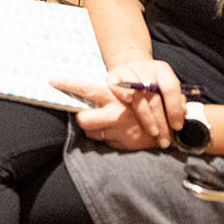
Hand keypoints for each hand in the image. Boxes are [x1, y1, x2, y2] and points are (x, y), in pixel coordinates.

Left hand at [53, 59, 184, 150]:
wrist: (172, 128)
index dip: (67, 84)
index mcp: (115, 95)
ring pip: (91, 132)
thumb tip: (95, 89)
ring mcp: (117, 130)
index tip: (51, 80)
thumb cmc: (149, 104)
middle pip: (82, 119)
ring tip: (105, 122)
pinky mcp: (121, 143)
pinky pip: (104, 141)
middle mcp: (114, 113)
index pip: (85, 88)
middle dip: (81, 118)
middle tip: (84, 114)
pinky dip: (107, 136)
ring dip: (95, 128)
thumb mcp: (134, 92)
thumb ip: (116, 90)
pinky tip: (115, 131)